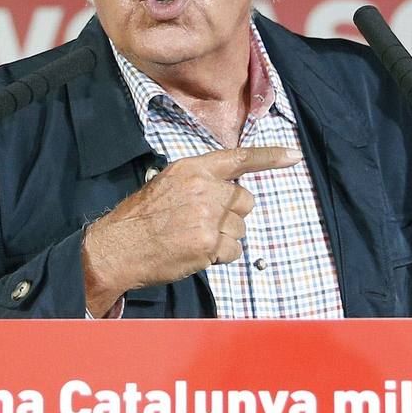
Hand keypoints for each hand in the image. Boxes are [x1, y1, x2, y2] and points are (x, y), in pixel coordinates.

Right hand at [81, 145, 301, 315]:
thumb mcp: (168, 183)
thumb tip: (229, 186)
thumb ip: (201, 181)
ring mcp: (208, 216)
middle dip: (232, 215)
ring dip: (225, 238)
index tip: (294, 156)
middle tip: (204, 223)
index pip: (239, 158)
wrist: (117, 248)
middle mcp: (204, 188)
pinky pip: (233, 251)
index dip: (270, 157)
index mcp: (193, 168)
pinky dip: (220, 257)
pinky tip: (197, 254)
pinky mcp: (209, 244)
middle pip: (245, 201)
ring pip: (240, 228)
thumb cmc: (142, 218)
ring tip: (194, 239)